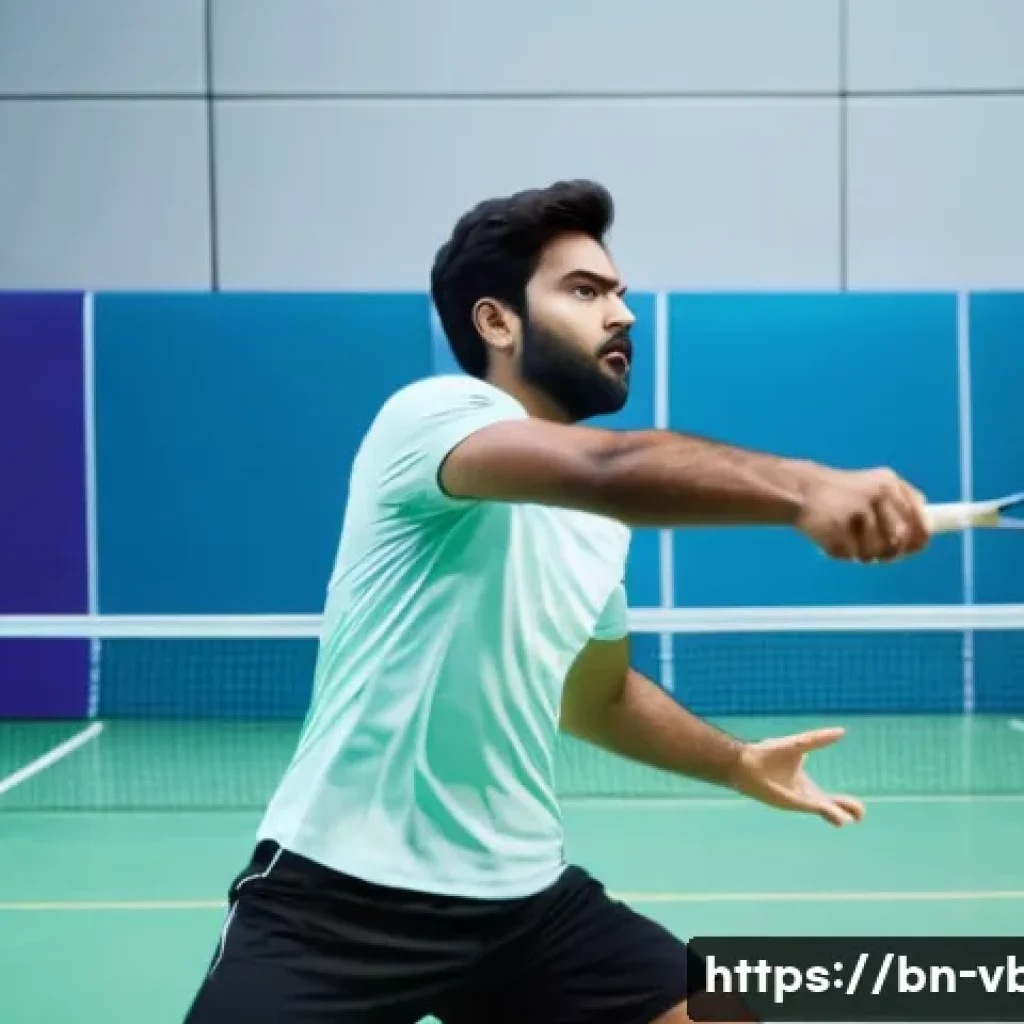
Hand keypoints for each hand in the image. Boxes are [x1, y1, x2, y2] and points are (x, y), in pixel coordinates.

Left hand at [727, 727, 863, 826]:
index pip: (832, 800)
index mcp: (806, 785)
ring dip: (840, 814)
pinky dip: (831, 813)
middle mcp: (804, 795)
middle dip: (847, 811)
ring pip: (826, 811)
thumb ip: (819, 739)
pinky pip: (816, 810)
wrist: (747, 763)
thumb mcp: (799, 745)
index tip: (859, 808)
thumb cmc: (768, 753)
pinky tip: (841, 819)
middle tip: (860, 814)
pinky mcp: (794, 802)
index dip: (846, 804)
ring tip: (854, 818)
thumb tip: (842, 731)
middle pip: (832, 808)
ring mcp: (800, 800)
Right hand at [796, 466, 929, 562]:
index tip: (913, 548)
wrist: (800, 490)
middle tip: (878, 554)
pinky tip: (831, 538)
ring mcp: (856, 514)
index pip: (919, 522)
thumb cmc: (841, 491)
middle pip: (897, 543)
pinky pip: (850, 555)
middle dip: (889, 553)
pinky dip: (842, 553)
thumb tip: (929, 525)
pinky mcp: (837, 530)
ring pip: (873, 554)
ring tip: (849, 540)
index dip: (919, 540)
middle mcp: (876, 497)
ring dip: (862, 554)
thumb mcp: (875, 482)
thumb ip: (903, 499)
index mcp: (889, 484)